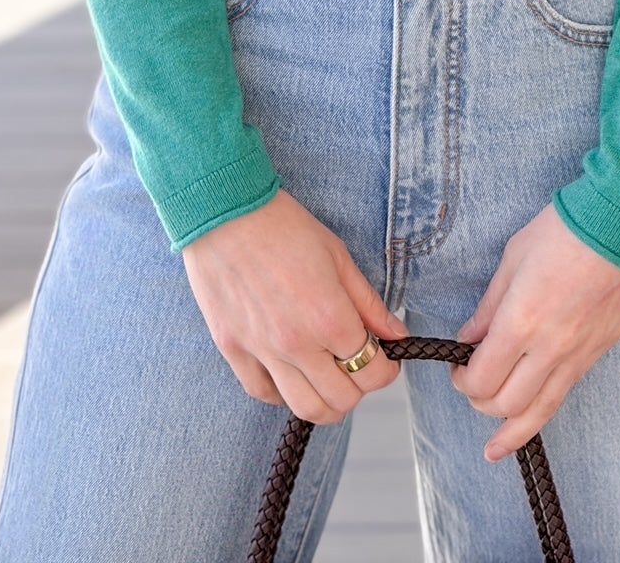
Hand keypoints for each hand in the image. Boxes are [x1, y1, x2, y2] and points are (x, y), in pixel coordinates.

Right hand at [182, 188, 408, 424]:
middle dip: (359, 385)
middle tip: (358, 362)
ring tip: (329, 376)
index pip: (372, 372)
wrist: (223, 211)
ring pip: (304, 408)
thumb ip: (368, 303)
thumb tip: (396, 334)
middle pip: (341, 399)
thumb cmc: (282, 225)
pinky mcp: (233, 350)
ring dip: (325, 400)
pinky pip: (264, 394)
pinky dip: (283, 392)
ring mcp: (262, 352)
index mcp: (329, 317)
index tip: (385, 357)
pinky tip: (292, 372)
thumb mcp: (337, 256)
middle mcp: (297, 344)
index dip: (387, 369)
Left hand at [450, 201, 619, 462]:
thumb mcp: (514, 257)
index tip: (458, 369)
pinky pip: (566, 391)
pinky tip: (534, 414)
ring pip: (541, 412)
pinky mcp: (600, 352)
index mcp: (521, 321)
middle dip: (482, 404)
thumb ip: (489, 304)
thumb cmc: (565, 230)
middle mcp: (549, 348)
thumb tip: (469, 335)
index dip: (463, 382)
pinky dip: (544, 409)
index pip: (482, 379)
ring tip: (496, 447)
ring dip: (513, 431)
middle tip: (473, 387)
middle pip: (507, 404)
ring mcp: (578, 354)